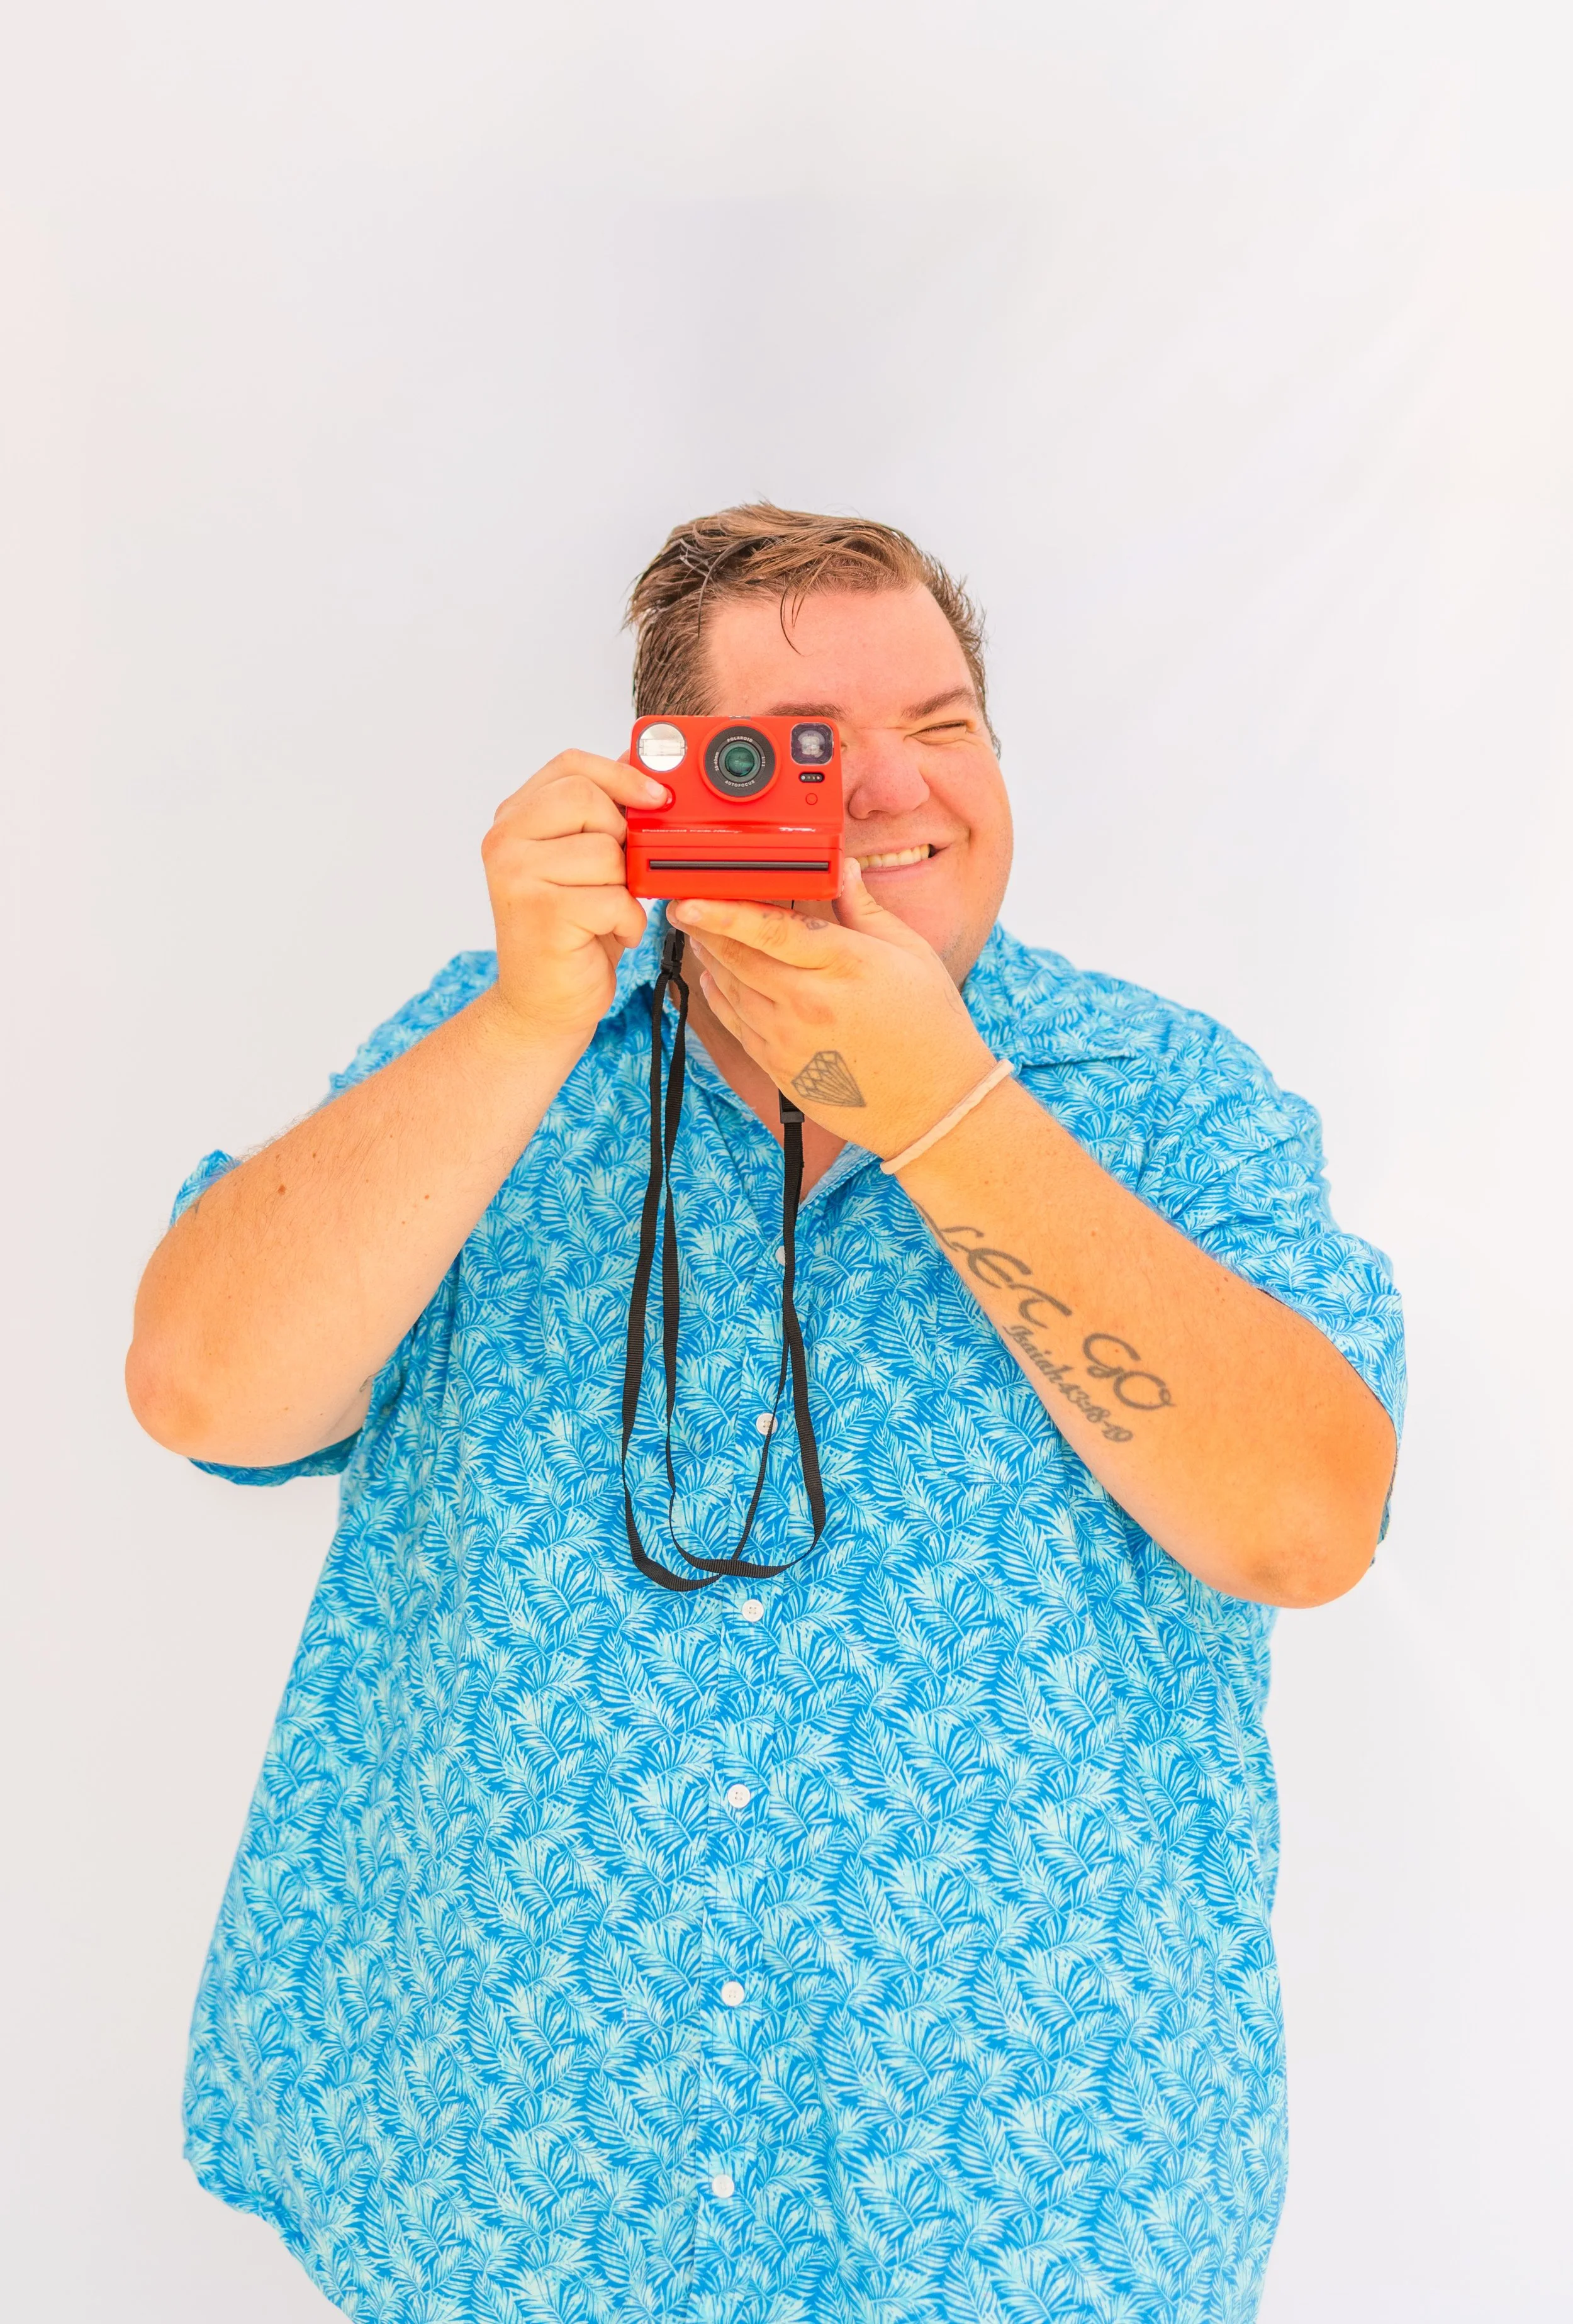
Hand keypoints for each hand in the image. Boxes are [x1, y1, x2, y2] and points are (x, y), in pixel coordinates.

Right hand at [480, 750, 662, 1044]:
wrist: (542, 1004)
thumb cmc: (571, 934)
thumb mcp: (588, 865)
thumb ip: (604, 817)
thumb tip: (645, 769)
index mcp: (515, 820)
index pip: (570, 765)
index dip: (620, 774)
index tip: (656, 797)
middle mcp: (506, 842)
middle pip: (586, 798)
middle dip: (620, 837)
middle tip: (618, 873)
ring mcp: (518, 876)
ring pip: (606, 852)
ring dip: (625, 888)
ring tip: (607, 912)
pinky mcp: (542, 913)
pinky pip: (615, 898)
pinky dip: (628, 923)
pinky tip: (610, 935)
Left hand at [669, 863, 994, 1158]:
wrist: (933, 1105)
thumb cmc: (929, 1025)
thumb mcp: (911, 954)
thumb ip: (866, 910)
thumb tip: (842, 868)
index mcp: (843, 965)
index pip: (771, 930)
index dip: (724, 912)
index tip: (689, 899)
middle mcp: (808, 1003)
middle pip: (738, 957)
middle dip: (704, 928)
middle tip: (683, 906)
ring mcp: (788, 1038)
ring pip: (730, 989)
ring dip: (710, 958)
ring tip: (698, 934)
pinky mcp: (778, 1067)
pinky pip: (735, 1024)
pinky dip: (719, 996)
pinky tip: (715, 977)